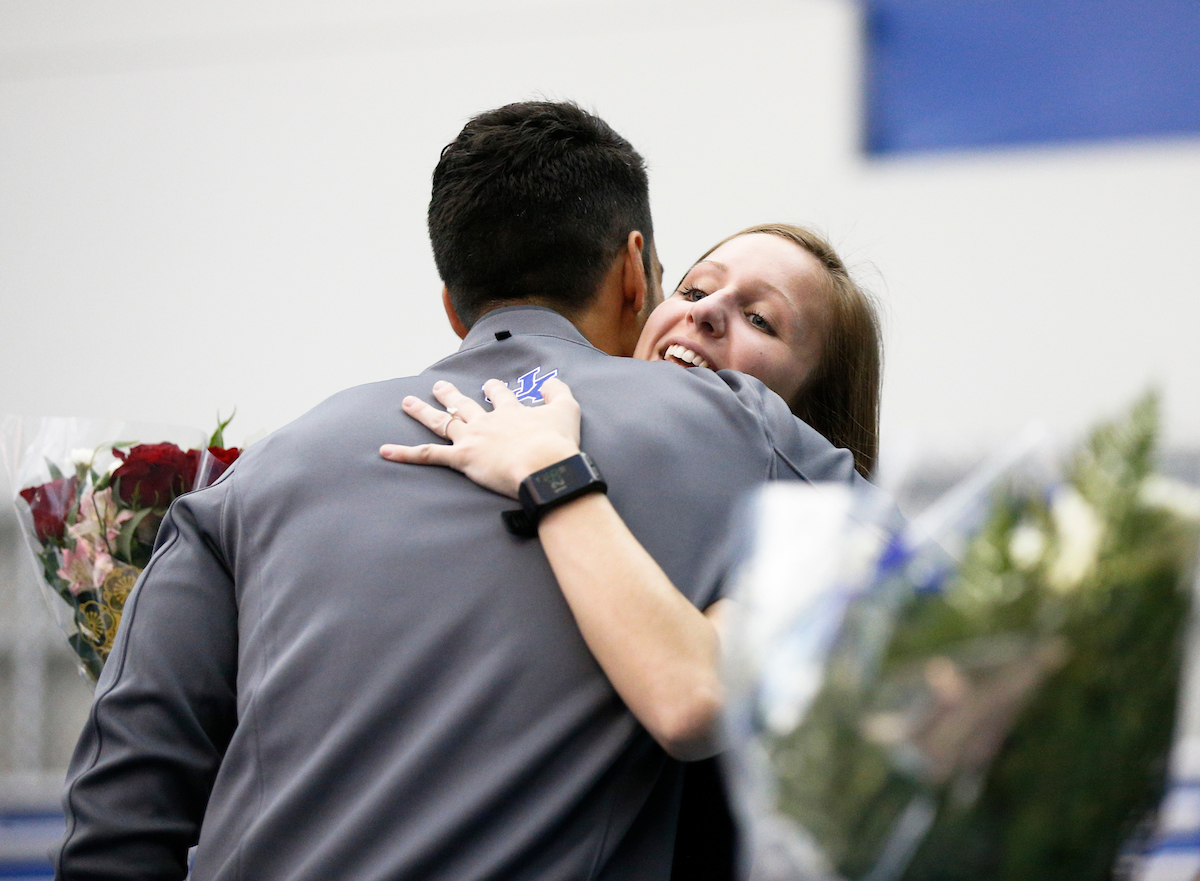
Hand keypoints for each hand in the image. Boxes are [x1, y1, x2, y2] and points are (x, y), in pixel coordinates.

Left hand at [380, 378, 581, 498]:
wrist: (545, 465)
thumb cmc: (557, 443)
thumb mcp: (567, 410)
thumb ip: (559, 393)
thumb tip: (552, 381)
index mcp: (510, 412)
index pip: (499, 396)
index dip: (494, 390)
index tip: (490, 385)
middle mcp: (486, 421)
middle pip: (463, 405)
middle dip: (450, 395)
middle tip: (439, 386)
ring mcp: (471, 439)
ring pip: (441, 422)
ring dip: (423, 412)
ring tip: (408, 402)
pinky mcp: (462, 458)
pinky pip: (427, 456)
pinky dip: (405, 454)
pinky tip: (384, 451)